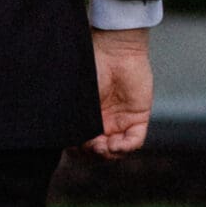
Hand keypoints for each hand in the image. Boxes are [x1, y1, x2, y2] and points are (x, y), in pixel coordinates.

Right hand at [84, 29, 152, 157]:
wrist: (113, 52)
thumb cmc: (91, 69)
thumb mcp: (76, 98)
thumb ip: (72, 119)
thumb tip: (66, 141)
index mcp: (88, 117)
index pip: (83, 144)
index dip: (79, 150)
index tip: (74, 147)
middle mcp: (104, 122)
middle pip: (100, 151)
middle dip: (94, 154)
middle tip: (91, 147)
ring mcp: (121, 121)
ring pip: (117, 150)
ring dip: (109, 153)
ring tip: (104, 146)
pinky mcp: (138, 118)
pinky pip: (135, 140)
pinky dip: (126, 147)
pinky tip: (116, 144)